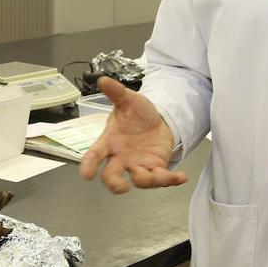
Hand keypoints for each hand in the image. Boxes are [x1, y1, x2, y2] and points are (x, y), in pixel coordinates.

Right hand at [78, 76, 187, 194]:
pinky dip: (171, 179)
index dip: (89, 165)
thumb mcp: (128, 100)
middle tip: (120, 187)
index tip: (86, 174)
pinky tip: (181, 177)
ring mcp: (138, 165)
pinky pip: (162, 178)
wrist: (155, 121)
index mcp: (109, 142)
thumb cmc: (136, 114)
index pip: (94, 155)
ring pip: (139, 180)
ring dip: (147, 180)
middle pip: (112, 175)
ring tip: (159, 176)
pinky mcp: (155, 169)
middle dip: (115, 183)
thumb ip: (116, 92)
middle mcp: (121, 158)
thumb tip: (102, 79)